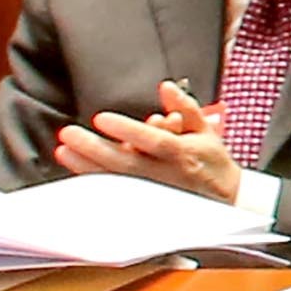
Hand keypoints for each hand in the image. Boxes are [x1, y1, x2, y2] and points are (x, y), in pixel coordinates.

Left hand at [51, 86, 242, 203]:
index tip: (102, 118)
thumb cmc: (211, 161)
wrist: (225, 199)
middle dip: (95, 148)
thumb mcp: (205, 130)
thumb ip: (185, 107)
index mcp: (183, 153)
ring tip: (64, 151)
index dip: (127, 130)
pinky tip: (77, 171)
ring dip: (87, 166)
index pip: (153, 140)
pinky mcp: (143, 203)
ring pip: (116, 180)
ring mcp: (153, 192)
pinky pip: (115, 193)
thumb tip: (167, 88)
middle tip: (69, 134)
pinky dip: (95, 182)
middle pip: (127, 162)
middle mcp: (166, 175)